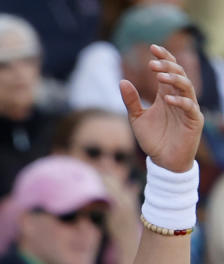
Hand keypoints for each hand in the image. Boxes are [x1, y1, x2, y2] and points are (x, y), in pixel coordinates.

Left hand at [120, 45, 202, 172]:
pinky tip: (167, 99)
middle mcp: (179, 97)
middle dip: (166, 67)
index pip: (169, 69)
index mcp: (167, 94)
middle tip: (152, 64)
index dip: (163, 57)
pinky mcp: (194, 120)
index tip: (152, 47)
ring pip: (186, 86)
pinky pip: (189, 106)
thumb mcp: (137, 119)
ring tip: (160, 77)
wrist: (164, 163)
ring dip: (174, 80)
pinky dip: (180, 101)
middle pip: (178, 74)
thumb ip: (131, 101)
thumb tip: (122, 81)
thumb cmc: (153, 141)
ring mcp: (188, 108)